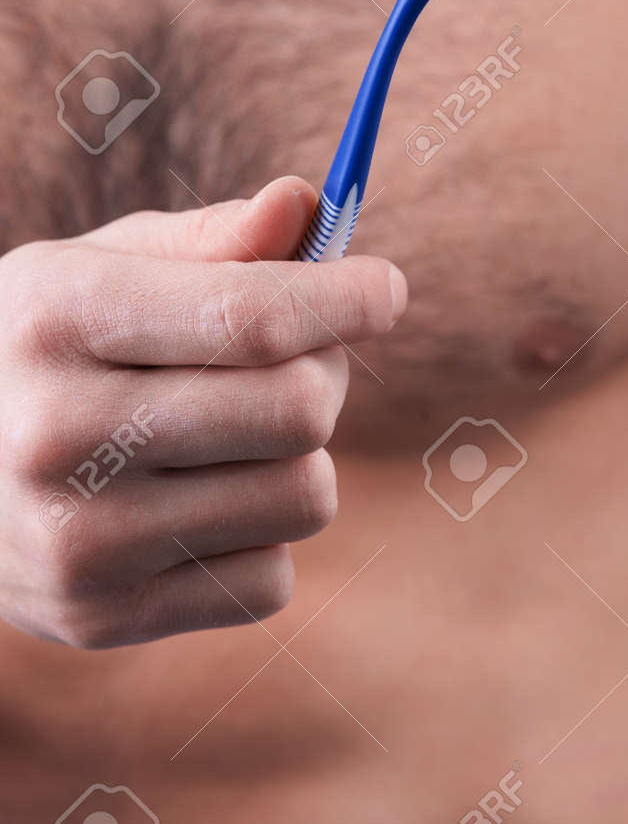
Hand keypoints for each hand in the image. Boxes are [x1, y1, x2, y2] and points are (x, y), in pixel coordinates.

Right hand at [0, 177, 406, 647]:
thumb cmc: (43, 348)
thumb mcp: (100, 268)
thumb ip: (212, 240)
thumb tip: (308, 204)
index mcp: (58, 319)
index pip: (251, 317)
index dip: (345, 299)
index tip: (387, 289)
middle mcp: (57, 435)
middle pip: (297, 410)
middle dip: (328, 374)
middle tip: (303, 362)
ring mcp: (78, 541)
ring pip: (307, 497)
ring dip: (299, 460)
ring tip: (238, 438)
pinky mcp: (103, 618)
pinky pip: (272, 579)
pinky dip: (261, 538)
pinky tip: (196, 508)